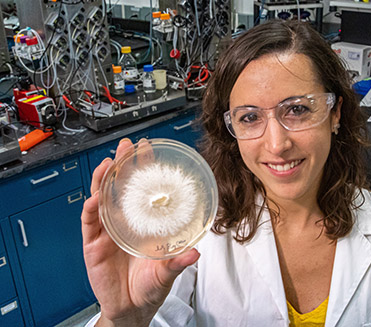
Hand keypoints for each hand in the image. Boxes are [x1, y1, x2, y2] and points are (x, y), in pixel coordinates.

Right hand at [81, 138, 199, 326]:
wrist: (130, 309)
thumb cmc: (150, 287)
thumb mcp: (166, 272)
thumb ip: (177, 262)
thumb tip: (195, 252)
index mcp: (143, 224)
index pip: (142, 190)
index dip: (143, 169)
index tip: (147, 151)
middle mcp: (124, 222)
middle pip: (120, 188)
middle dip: (122, 165)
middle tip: (127, 147)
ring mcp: (108, 231)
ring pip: (102, 199)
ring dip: (104, 180)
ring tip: (109, 164)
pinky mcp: (93, 244)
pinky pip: (90, 222)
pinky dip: (91, 208)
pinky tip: (95, 197)